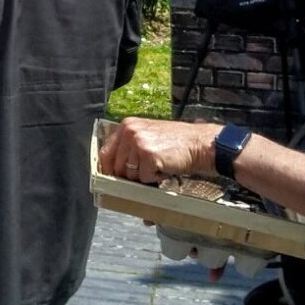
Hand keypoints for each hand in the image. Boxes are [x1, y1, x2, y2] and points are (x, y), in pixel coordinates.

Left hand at [99, 118, 217, 183]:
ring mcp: (138, 143)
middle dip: (131, 175)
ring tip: (159, 163)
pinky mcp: (148, 156)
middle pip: (117, 167)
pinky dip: (156, 178)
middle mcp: (130, 131)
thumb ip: (129, 148)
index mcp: (127, 125)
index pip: (106, 152)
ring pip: (131, 175)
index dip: (107, 169)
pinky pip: (145, 178)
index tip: (110, 179)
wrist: (198, 143)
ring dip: (146, 175)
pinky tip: (165, 166)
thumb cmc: (175, 142)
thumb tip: (113, 169)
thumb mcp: (147, 136)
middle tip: (148, 169)